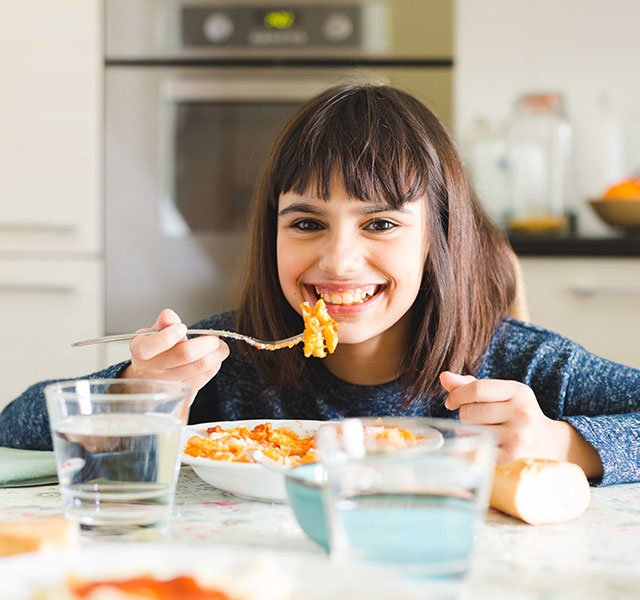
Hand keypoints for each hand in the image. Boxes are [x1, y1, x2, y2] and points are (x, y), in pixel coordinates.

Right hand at [121, 309, 229, 400]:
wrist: (151, 378)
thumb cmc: (156, 352)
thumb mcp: (154, 334)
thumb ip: (164, 323)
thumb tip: (168, 315)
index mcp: (140, 351)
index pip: (149, 347)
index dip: (168, 336)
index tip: (182, 327)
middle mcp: (150, 371)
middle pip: (184, 355)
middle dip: (206, 342)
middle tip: (214, 338)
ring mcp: (167, 386)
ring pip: (199, 367)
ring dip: (216, 353)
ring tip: (219, 346)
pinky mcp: (182, 394)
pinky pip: (205, 377)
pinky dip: (214, 364)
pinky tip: (214, 358)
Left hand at [439, 371, 602, 477]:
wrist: (550, 445)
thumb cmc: (516, 415)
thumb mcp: (501, 395)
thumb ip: (471, 386)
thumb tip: (444, 376)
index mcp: (519, 392)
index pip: (477, 389)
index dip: (457, 395)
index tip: (451, 403)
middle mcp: (522, 413)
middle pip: (470, 412)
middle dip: (465, 416)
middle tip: (476, 421)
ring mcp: (519, 437)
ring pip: (471, 431)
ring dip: (469, 433)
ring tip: (484, 433)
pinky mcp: (513, 458)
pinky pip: (476, 450)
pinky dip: (473, 448)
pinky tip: (484, 446)